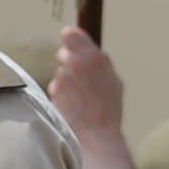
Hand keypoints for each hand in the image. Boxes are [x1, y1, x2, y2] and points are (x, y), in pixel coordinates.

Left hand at [47, 21, 126, 139]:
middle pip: (63, 53)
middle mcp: (76, 62)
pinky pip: (55, 88)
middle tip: (78, 80)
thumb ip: (100, 64)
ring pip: (59, 73)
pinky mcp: (54, 90)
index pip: (71, 33)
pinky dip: (60, 95)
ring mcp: (63, 76)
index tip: (71, 47)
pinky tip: (71, 106)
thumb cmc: (108, 110)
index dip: (70, 40)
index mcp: (95, 57)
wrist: (97, 134)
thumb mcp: (113, 82)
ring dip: (65, 82)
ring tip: (78, 99)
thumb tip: (90, 53)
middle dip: (68, 64)